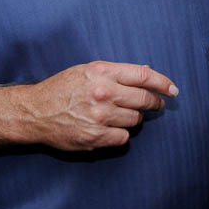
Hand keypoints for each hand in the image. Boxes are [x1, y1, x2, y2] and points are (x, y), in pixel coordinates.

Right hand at [13, 62, 177, 150]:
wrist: (35, 112)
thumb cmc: (62, 88)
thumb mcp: (87, 70)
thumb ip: (116, 72)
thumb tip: (147, 72)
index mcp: (102, 72)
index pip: (144, 75)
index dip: (163, 83)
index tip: (173, 89)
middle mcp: (103, 93)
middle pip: (144, 100)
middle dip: (155, 103)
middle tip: (156, 105)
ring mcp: (100, 116)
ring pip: (135, 120)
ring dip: (132, 118)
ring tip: (118, 115)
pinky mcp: (95, 137)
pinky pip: (123, 138)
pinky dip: (120, 135)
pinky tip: (108, 129)